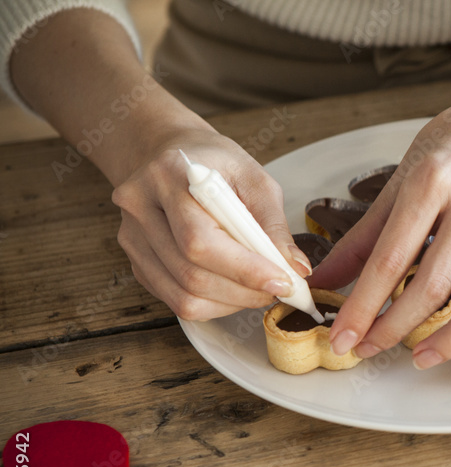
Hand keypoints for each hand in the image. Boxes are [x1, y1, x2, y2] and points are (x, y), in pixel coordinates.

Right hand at [112, 126, 312, 319]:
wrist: (170, 153)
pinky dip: (213, 305)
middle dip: (244, 291)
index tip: (283, 282)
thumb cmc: (216, 164)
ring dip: (231, 303)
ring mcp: (132, 237)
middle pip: (190, 273)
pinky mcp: (136, 261)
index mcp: (168, 176)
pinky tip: (234, 290)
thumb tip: (296, 268)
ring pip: (182, 295)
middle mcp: (140, 207)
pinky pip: (175, 300)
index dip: (244, 269)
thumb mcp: (254, 178)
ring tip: (259, 291)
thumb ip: (274, 224)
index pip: (200, 240)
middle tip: (279, 290)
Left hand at [310, 0, 450, 368]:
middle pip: (432, 283)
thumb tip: (326, 279)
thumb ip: (364, 235)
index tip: (341, 338)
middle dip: (393, 328)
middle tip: (367, 352)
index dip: (361, 307)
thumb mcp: (403, 179)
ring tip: (423, 356)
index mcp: (430, 183)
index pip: (388, 260)